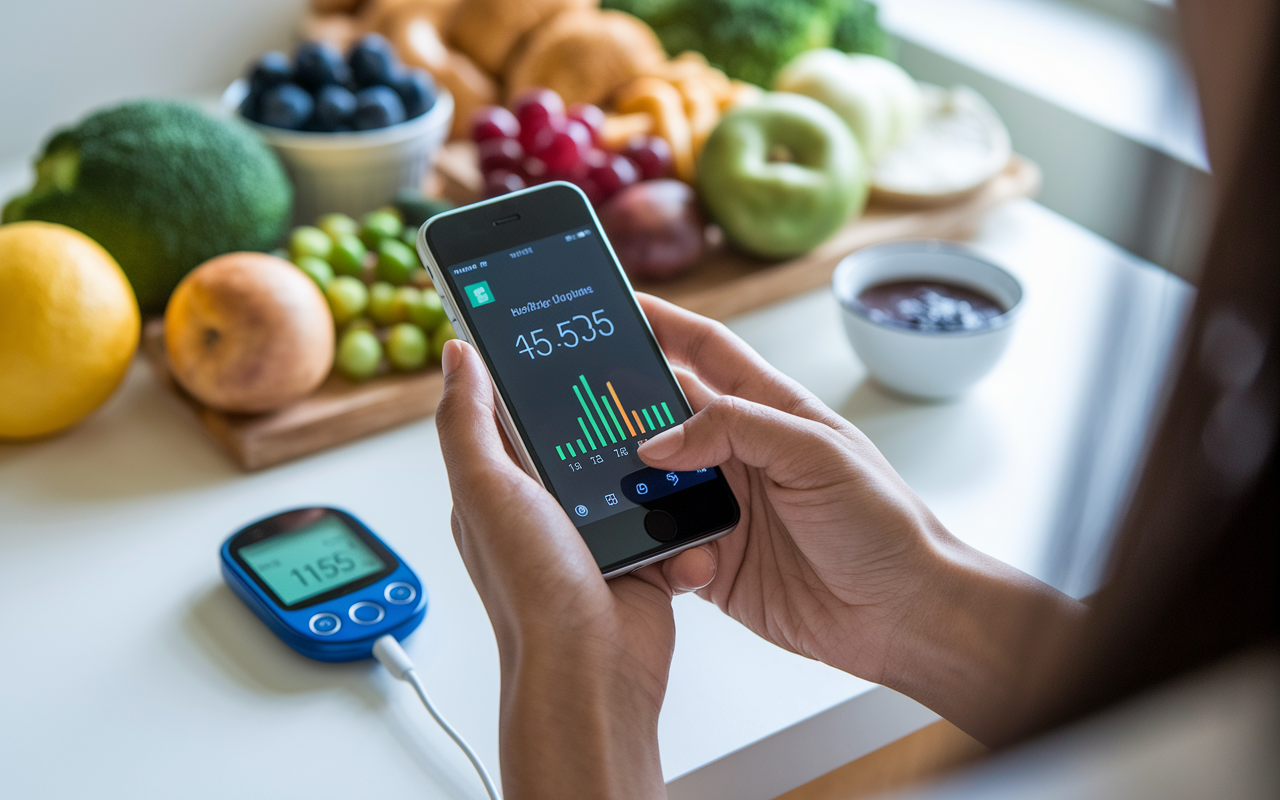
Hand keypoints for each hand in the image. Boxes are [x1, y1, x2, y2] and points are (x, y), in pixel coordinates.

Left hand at [435, 337, 709, 798]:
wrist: (595, 672)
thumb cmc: (533, 592)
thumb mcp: (487, 488)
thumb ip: (468, 420)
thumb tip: (457, 354)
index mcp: (500, 485)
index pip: (513, 409)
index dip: (534, 370)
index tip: (564, 332)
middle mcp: (545, 507)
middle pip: (585, 433)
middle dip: (617, 416)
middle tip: (644, 384)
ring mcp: (594, 531)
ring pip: (638, 472)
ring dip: (661, 472)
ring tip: (676, 460)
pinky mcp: (639, 555)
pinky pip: (672, 517)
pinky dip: (683, 524)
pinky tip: (682, 531)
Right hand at [635, 295, 942, 683]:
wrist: (902, 614)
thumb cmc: (882, 523)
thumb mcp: (815, 453)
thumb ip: (737, 429)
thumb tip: (659, 440)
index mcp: (771, 410)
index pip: (705, 350)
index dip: (663, 323)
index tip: (617, 304)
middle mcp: (741, 454)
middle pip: (664, 416)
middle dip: (623, 408)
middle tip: (580, 405)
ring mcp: (725, 508)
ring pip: (652, 484)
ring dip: (631, 486)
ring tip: (608, 486)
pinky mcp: (714, 562)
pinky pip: (661, 548)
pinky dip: (650, 550)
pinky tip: (665, 555)